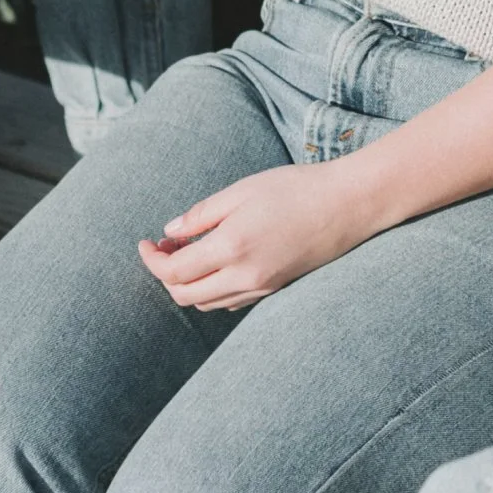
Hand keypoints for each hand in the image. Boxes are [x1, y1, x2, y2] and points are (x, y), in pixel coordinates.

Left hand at [137, 160, 378, 311]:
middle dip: (165, 276)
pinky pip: (230, 301)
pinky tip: (215, 263)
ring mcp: (261, 288)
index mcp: (232, 247)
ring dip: (188, 285)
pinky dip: (212, 289)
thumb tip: (170, 231)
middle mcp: (244, 276)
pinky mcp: (274, 290)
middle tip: (161, 249)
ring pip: (207, 303)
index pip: (174, 272)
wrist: (348, 205)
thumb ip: (202, 214)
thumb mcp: (242, 191)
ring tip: (186, 253)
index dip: (151, 260)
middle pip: (185, 296)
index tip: (145, 243)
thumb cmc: (296, 188)